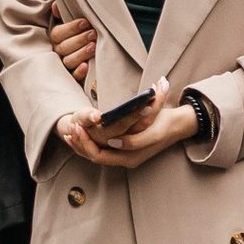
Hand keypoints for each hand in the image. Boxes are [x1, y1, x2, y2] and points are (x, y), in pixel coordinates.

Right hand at [50, 12, 96, 83]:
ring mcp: (65, 65)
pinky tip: (87, 66)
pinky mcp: (73, 76)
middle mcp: (57, 52)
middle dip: (79, 40)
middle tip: (93, 33)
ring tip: (93, 47)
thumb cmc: (79, 33)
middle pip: (63, 48)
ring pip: (68, 61)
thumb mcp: (71, 22)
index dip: (71, 28)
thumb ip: (63, 14)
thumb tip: (55, 5)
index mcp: (55, 38)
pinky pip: (74, 76)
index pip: (57, 33)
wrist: (91, 48)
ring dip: (81, 54)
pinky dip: (79, 71)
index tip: (85, 22)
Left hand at [55, 81, 195, 169]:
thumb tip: (160, 83)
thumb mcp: (162, 110)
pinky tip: (72, 138)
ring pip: (97, 158)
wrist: (173, 131)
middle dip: (86, 143)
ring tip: (69, 131)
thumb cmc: (164, 120)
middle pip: (103, 157)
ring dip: (81, 146)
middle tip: (75, 128)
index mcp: (143, 145)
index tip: (97, 123)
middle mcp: (132, 158)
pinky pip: (97, 156)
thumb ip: (159, 98)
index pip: (124, 144)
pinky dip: (83, 149)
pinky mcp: (118, 158)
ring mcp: (125, 160)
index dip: (111, 134)